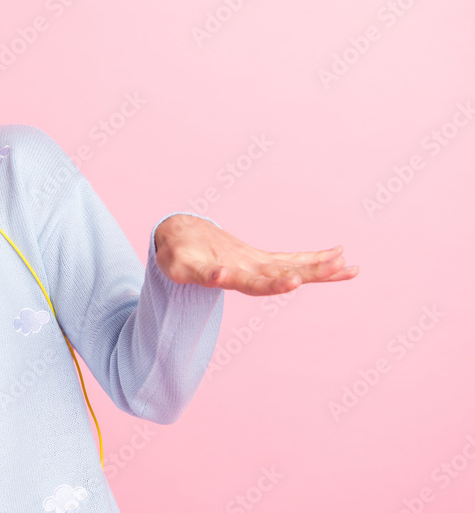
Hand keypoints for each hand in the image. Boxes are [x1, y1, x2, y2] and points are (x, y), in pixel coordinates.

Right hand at [154, 214, 358, 295]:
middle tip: (339, 266)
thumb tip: (220, 277)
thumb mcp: (179, 265)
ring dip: (320, 268)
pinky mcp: (259, 260)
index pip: (257, 283)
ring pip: (292, 268)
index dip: (275, 283)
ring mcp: (256, 268)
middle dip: (311, 272)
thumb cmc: (177, 255)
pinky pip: (291, 259)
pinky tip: (339, 255)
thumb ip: (204, 274)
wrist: (178, 244)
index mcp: (231, 277)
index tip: (295, 281)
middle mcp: (249, 274)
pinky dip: (313, 258)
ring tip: (350, 265)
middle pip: (283, 275)